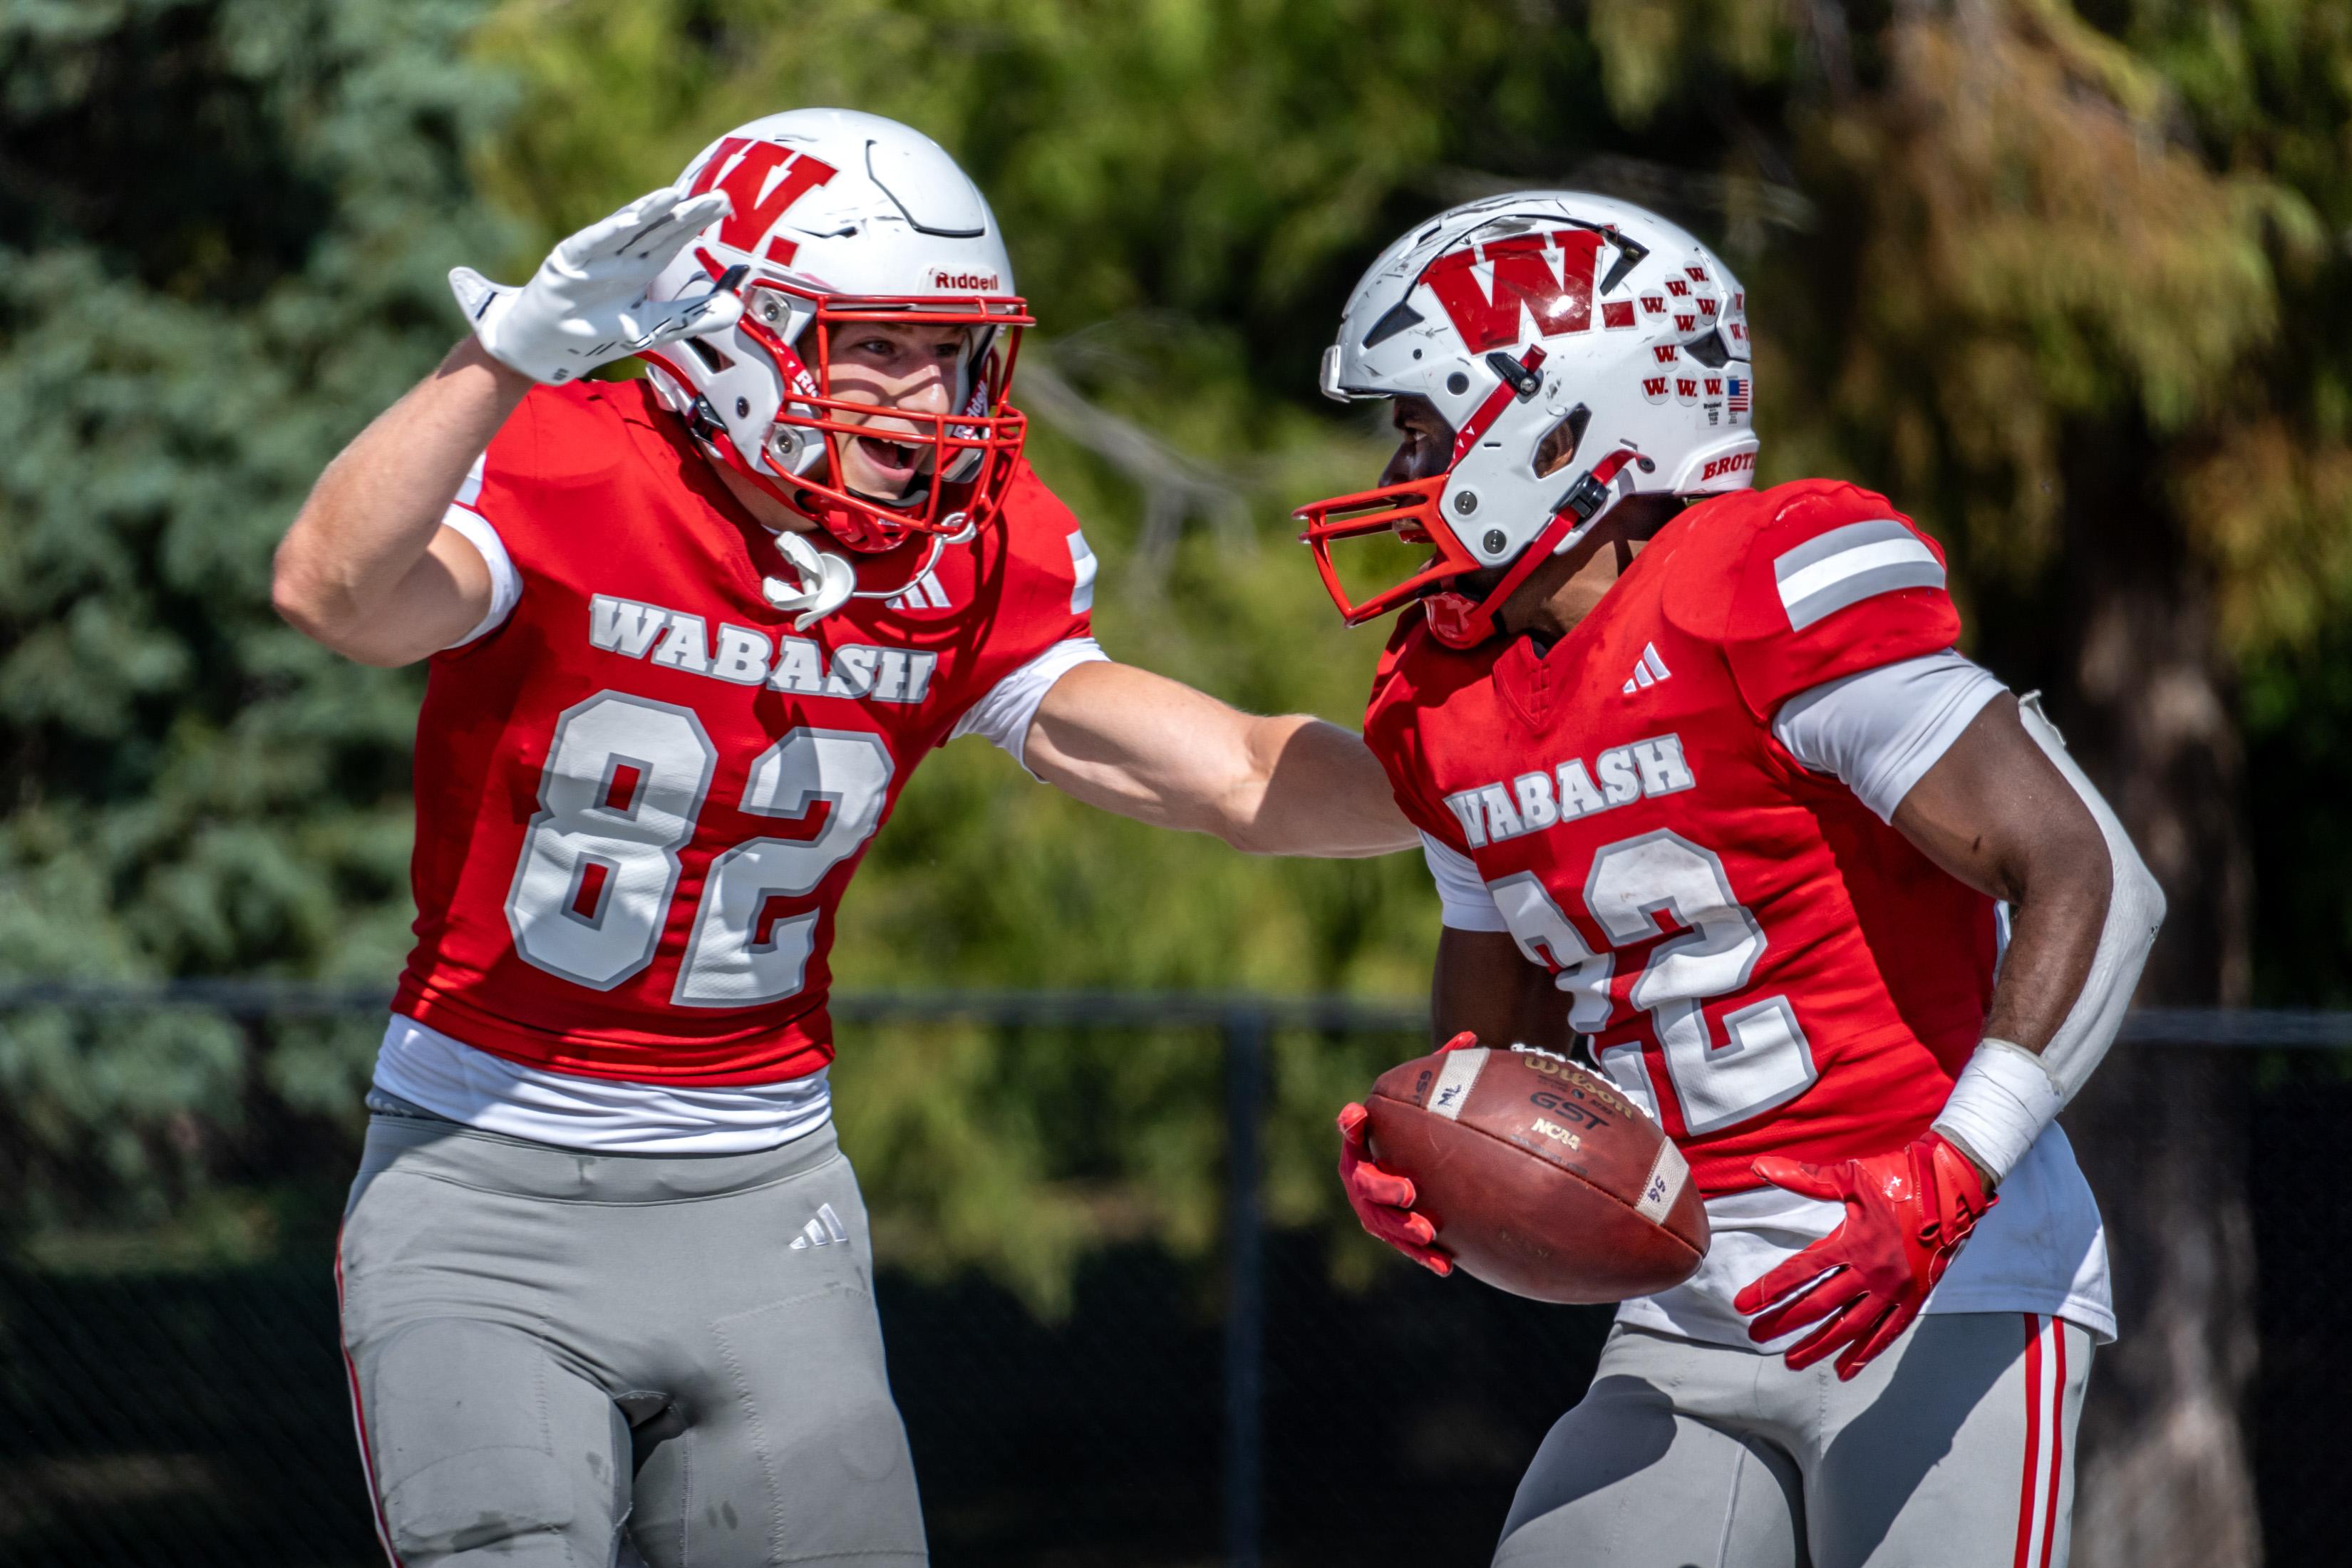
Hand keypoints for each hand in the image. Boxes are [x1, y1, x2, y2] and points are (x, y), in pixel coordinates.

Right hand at [449, 186, 743, 383]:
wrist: (545, 347)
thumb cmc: (596, 332)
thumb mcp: (652, 328)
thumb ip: (691, 317)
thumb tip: (736, 310)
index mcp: (639, 267)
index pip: (673, 238)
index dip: (697, 220)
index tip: (723, 203)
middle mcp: (620, 256)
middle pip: (657, 229)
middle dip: (686, 211)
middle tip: (717, 195)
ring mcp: (594, 257)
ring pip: (625, 229)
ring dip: (648, 211)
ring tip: (674, 194)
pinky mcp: (567, 263)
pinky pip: (590, 244)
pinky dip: (608, 231)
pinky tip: (629, 218)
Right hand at [1335, 1030, 1480, 1275]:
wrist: (1420, 1162)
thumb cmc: (1424, 1124)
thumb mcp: (1435, 1095)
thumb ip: (1446, 1068)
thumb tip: (1471, 1036)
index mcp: (1365, 1139)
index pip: (1351, 1130)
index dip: (1350, 1125)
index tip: (1356, 1115)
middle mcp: (1362, 1174)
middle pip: (1362, 1184)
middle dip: (1381, 1189)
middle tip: (1406, 1191)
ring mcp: (1374, 1206)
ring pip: (1379, 1222)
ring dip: (1402, 1229)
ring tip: (1427, 1231)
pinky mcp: (1394, 1231)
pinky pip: (1405, 1247)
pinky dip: (1423, 1255)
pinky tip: (1447, 1266)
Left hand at [1732, 1131, 1995, 1379]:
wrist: (1954, 1189)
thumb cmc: (1899, 1178)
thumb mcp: (1851, 1176)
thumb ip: (1804, 1178)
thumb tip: (1759, 1167)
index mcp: (1854, 1241)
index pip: (1802, 1270)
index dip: (1769, 1289)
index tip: (1742, 1305)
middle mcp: (1874, 1271)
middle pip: (1820, 1305)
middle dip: (1785, 1322)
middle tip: (1756, 1337)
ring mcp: (1895, 1290)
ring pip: (1850, 1328)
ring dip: (1819, 1346)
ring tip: (1790, 1362)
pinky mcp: (1914, 1299)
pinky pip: (1886, 1334)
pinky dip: (1864, 1354)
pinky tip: (1843, 1371)